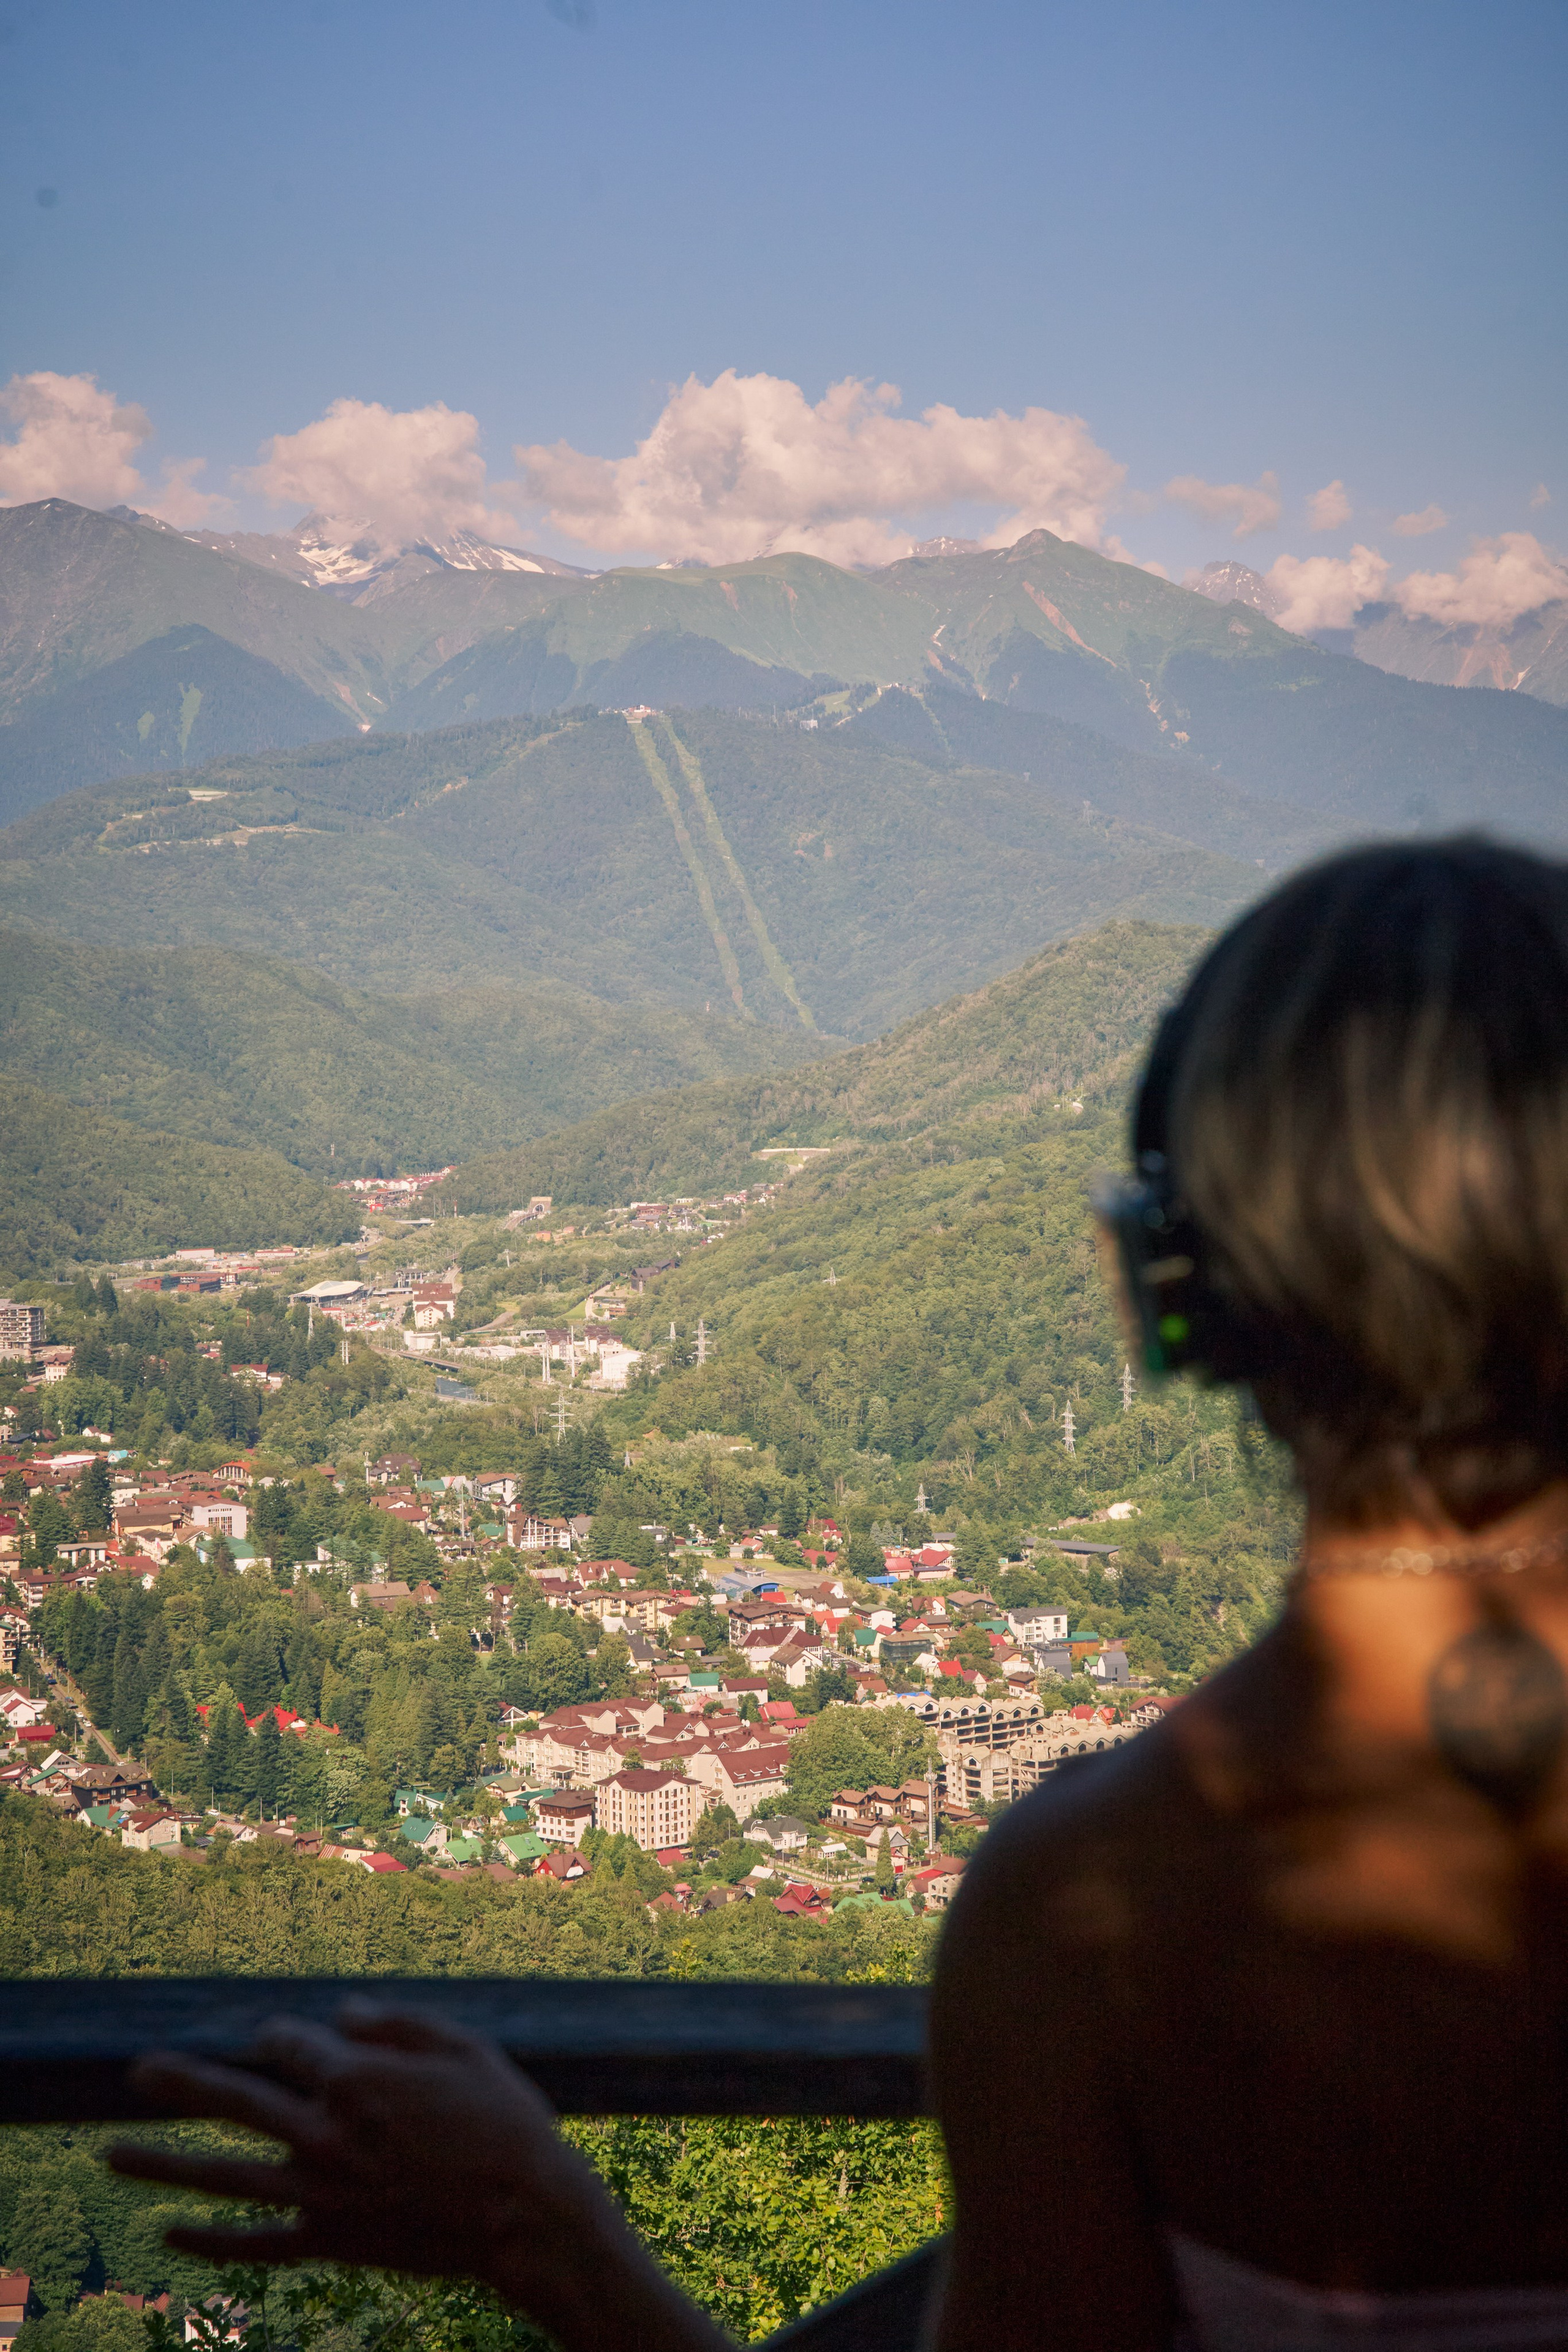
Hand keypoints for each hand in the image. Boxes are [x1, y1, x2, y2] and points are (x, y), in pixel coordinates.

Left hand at [106, 2004, 663, 2337]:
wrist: (526, 2216)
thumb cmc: (505, 2121)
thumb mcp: (464, 2045)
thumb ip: (397, 2022)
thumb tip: (339, 2011)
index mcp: (355, 2078)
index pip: (290, 2044)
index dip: (281, 2035)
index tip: (279, 2036)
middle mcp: (324, 2133)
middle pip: (234, 2099)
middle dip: (182, 2081)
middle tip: (135, 2070)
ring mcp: (319, 2192)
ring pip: (222, 2174)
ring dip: (162, 2161)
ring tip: (110, 2152)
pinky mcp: (327, 2240)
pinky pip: (254, 2244)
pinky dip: (208, 2242)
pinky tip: (169, 2235)